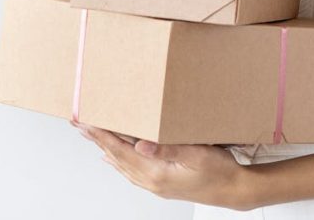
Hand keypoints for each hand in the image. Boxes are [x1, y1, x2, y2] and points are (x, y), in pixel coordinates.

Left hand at [73, 122, 252, 209]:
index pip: (121, 150)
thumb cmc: (220, 171)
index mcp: (156, 173)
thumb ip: (168, 149)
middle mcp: (151, 181)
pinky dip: (118, 161)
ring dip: (105, 148)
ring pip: (121, 164)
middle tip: (79, 124)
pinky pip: (131, 171)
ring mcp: (155, 185)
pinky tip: (113, 158)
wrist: (234, 190)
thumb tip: (140, 145)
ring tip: (91, 135)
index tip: (85, 122)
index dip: (101, 135)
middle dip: (97, 139)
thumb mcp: (197, 155)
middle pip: (116, 157)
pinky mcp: (161, 184)